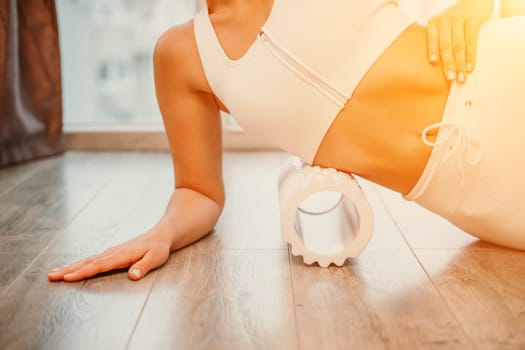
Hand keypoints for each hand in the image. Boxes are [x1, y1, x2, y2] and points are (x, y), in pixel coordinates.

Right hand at [48, 231, 171, 281]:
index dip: (84, 272)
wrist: (160, 235)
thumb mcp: (156, 258)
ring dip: (70, 267)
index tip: (68, 278)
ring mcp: (111, 252)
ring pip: (87, 260)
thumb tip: (133, 276)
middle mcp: (113, 252)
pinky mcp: (111, 253)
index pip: (100, 265)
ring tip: (53, 273)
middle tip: (51, 276)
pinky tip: (70, 268)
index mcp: (122, 255)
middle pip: (88, 262)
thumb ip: (144, 267)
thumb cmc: (159, 248)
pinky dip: (79, 264)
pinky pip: (92, 260)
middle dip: (69, 270)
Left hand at [426, 0, 493, 82]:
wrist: (474, 0)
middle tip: (450, 78)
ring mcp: (459, 19)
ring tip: (461, 77)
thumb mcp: (443, 25)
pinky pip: (472, 40)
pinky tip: (470, 67)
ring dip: (461, 64)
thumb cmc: (455, 19)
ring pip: (459, 45)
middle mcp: (445, 20)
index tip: (433, 63)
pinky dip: (471, 56)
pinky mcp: (473, 20)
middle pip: (446, 45)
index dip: (433, 50)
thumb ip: (438, 39)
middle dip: (448, 63)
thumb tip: (434, 66)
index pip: (432, 38)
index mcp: (434, 22)